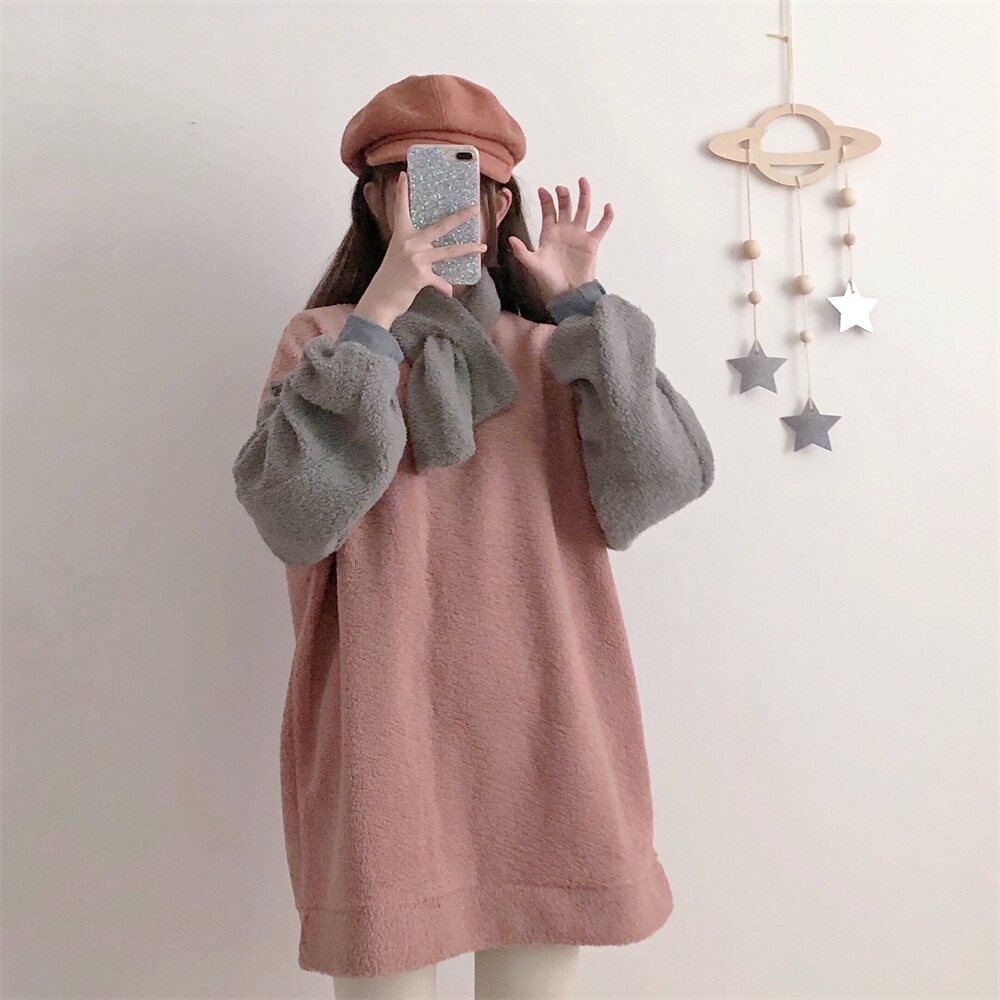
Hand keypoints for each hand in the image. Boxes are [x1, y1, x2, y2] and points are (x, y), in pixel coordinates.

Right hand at [354, 171, 487, 328]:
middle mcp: (408, 243)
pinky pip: (440, 281)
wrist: (380, 299)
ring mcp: (415, 259)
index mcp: (401, 235)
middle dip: (459, 217)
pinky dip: (445, 287)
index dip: (402, 192)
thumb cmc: (390, 278)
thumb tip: (432, 248)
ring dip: (467, 249)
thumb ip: (414, 247)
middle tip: (474, 208)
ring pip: (447, 251)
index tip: (404, 175)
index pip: (402, 209)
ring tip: (481, 247)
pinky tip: (448, 291)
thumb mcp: (398, 256)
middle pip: (440, 226)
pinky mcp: (420, 276)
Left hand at [507, 177, 612, 305]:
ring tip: (582, 181)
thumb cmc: (549, 281)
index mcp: (549, 233)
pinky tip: (608, 206)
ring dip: (584, 195)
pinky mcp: (592, 243)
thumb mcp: (533, 265)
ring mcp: (579, 235)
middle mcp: (565, 230)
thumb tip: (510, 239)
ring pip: (583, 210)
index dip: (545, 200)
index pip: (548, 211)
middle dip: (563, 195)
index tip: (542, 189)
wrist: (567, 294)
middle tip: (560, 188)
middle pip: (565, 206)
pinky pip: (601, 227)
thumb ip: (522, 252)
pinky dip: (606, 217)